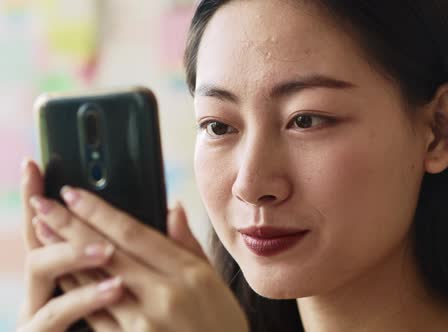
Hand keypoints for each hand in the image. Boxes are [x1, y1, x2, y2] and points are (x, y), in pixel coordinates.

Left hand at [22, 164, 248, 330]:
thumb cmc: (221, 325)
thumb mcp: (214, 282)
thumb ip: (189, 245)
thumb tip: (173, 208)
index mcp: (189, 273)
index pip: (134, 234)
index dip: (99, 212)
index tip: (74, 194)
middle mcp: (165, 294)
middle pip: (108, 252)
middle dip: (71, 225)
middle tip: (45, 204)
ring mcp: (145, 322)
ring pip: (96, 282)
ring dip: (65, 255)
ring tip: (43, 232)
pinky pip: (95, 314)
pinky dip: (76, 291)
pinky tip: (61, 274)